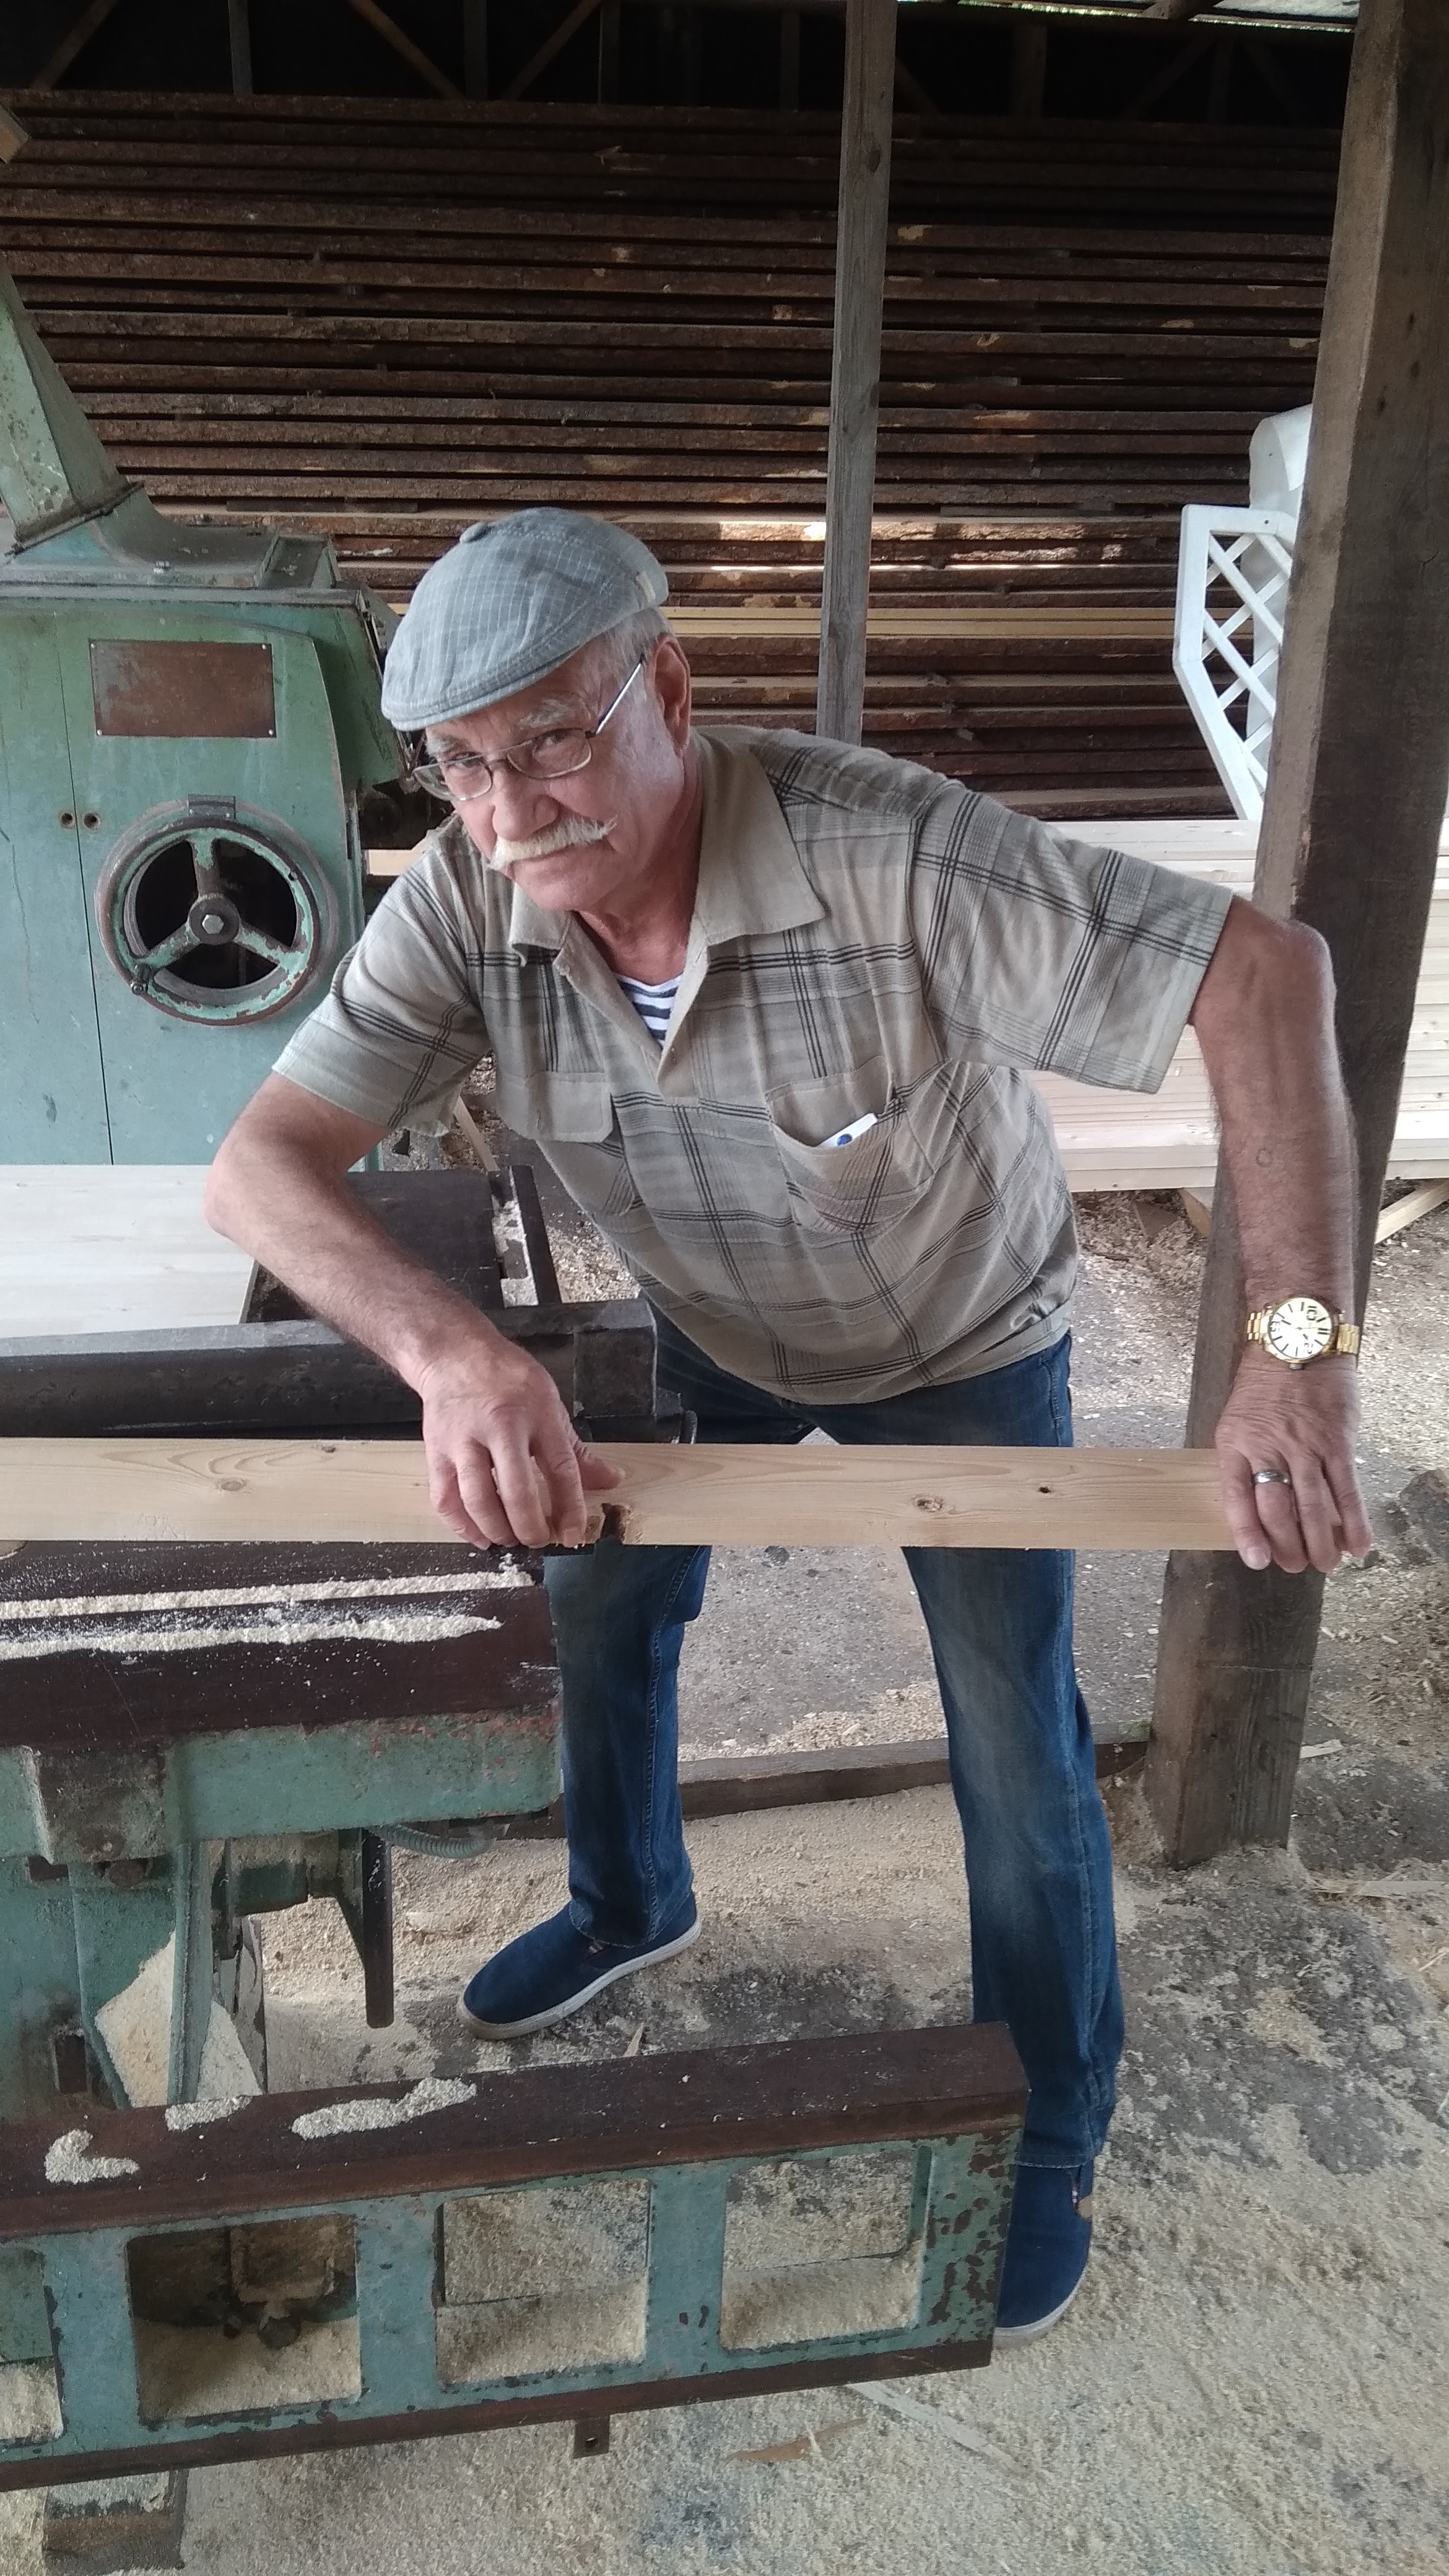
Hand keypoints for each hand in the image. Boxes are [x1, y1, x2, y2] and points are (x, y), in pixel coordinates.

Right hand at [415, 1328, 621, 1548]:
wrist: (454, 1354)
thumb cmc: (507, 1377)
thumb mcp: (549, 1402)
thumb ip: (575, 1448)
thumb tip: (611, 1479)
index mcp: (536, 1414)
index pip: (560, 1468)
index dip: (570, 1507)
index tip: (573, 1534)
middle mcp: (499, 1428)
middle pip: (517, 1490)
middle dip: (530, 1526)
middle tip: (538, 1540)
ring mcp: (463, 1441)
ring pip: (478, 1498)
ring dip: (497, 1529)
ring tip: (511, 1540)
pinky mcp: (436, 1451)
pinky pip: (446, 1498)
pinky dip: (462, 1525)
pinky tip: (479, 1536)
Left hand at [1214, 1348, 1372, 1573]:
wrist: (1296, 1343)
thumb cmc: (1263, 1385)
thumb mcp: (1237, 1420)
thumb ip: (1243, 1460)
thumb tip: (1252, 1505)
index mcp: (1237, 1443)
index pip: (1238, 1497)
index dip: (1247, 1533)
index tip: (1257, 1560)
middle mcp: (1270, 1448)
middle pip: (1278, 1509)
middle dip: (1287, 1545)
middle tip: (1294, 1566)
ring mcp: (1306, 1447)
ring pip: (1313, 1506)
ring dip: (1320, 1542)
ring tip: (1324, 1564)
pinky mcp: (1338, 1442)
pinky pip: (1346, 1489)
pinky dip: (1353, 1521)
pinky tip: (1357, 1544)